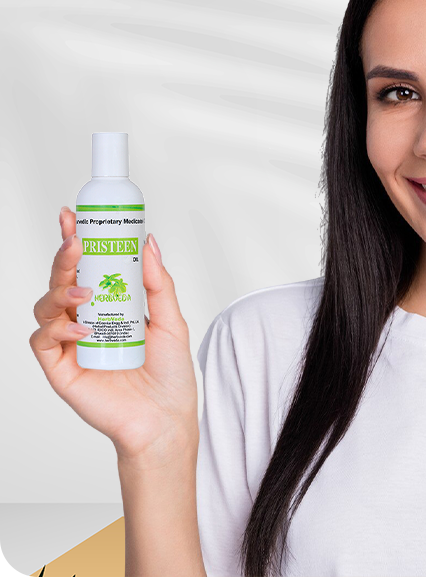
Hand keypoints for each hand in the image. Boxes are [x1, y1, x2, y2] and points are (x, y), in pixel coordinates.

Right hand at [30, 206, 198, 464]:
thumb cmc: (169, 374)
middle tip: (75, 241)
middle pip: (61, 281)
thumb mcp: (170, 319)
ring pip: (46, 307)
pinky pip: (44, 342)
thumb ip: (158, 282)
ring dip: (60, 292)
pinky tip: (82, 330)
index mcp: (110, 306)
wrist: (165, 419)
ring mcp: (71, 345)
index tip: (73, 217)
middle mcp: (86, 321)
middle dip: (64, 257)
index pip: (87, 268)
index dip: (76, 242)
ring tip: (84, 293)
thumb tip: (148, 241)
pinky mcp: (61, 369)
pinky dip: (58, 330)